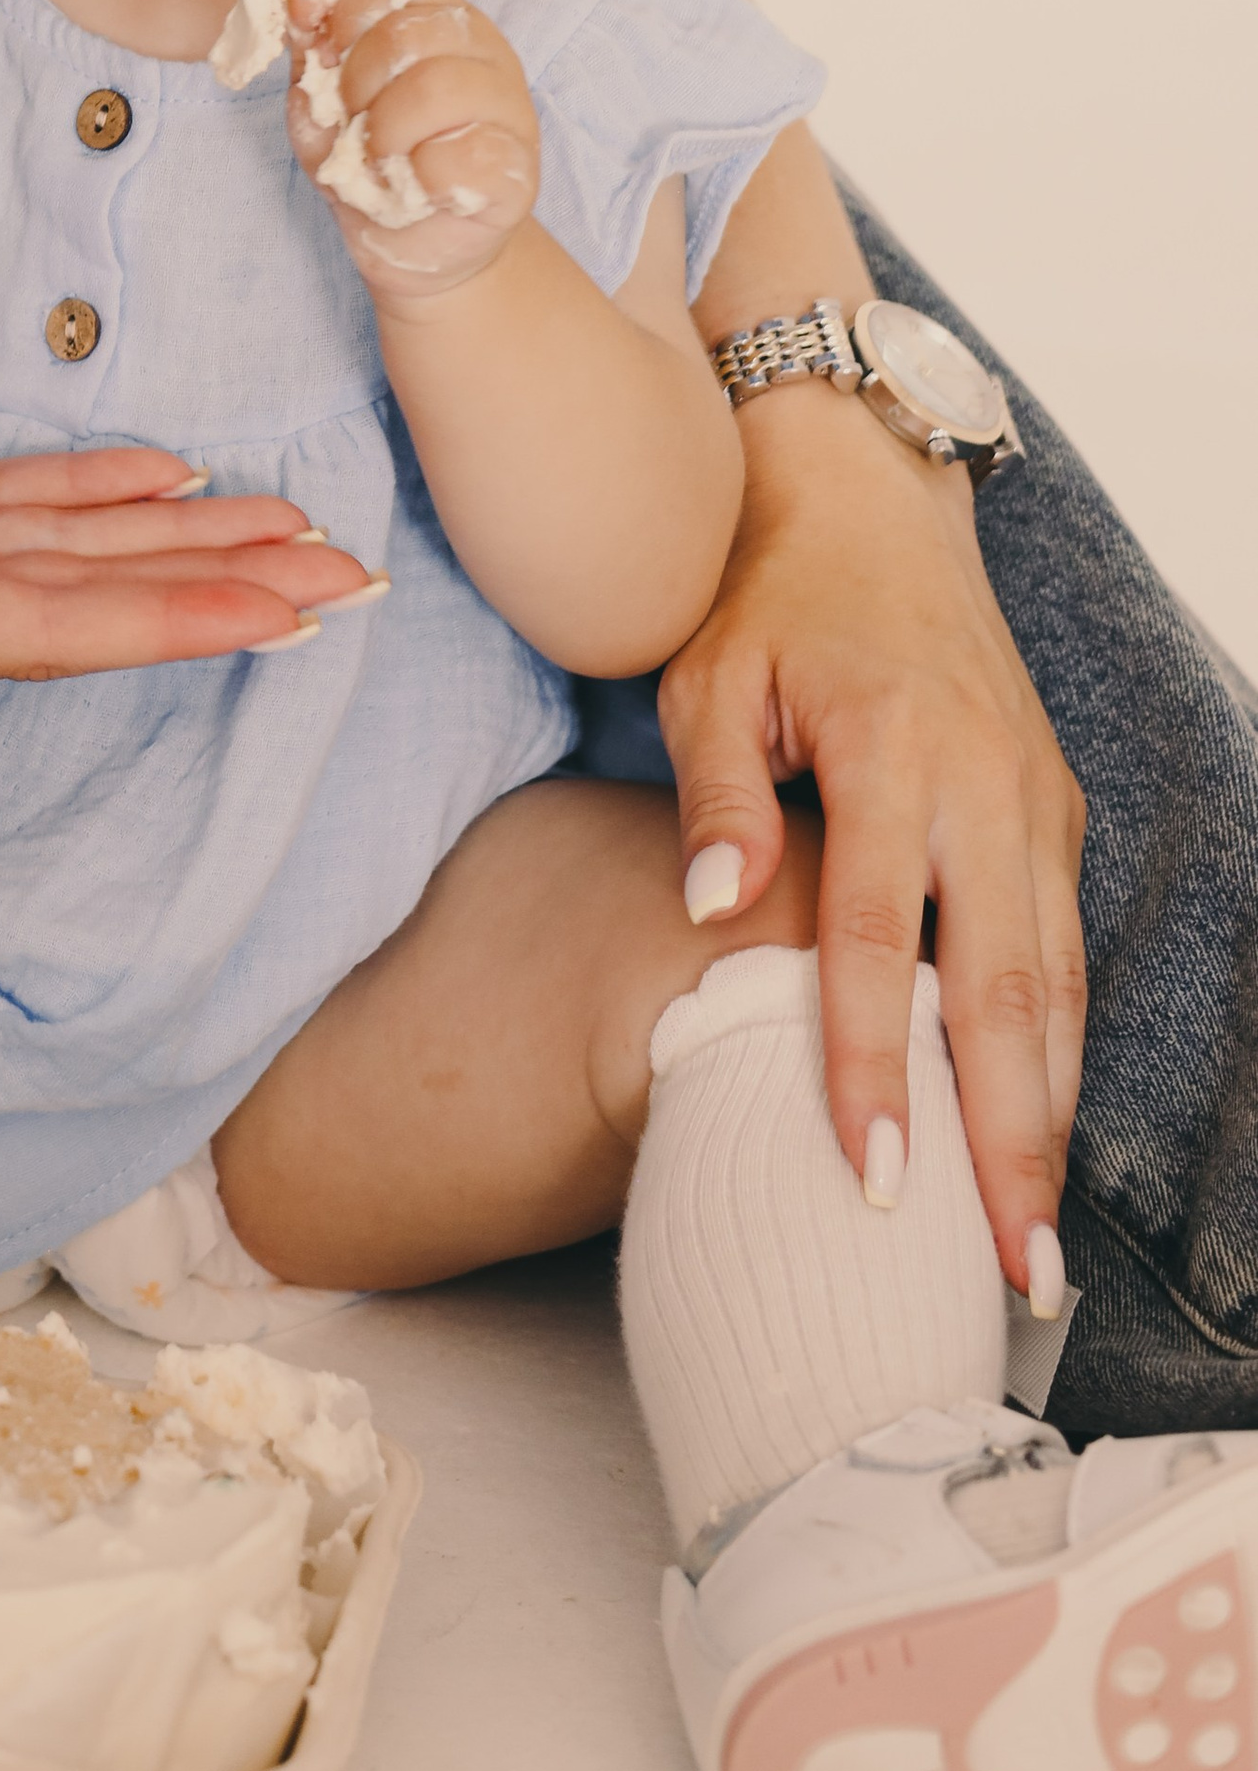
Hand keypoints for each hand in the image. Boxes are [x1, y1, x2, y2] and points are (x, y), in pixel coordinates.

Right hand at [0, 419, 380, 681]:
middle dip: (225, 589)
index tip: (295, 613)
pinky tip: (155, 476)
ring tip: (293, 531)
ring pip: (66, 551)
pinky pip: (1, 507)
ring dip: (179, 544)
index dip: (182, 616)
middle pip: (95, 599)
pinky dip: (85, 492)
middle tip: (357, 578)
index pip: (62, 625)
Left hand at [283, 0, 540, 299]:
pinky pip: (467, 155)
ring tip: (380, 157)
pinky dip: (421, 174)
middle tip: (354, 122)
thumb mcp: (323, 93)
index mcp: (439, 16)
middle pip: (408, 33)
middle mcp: (483, 50)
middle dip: (356, 84)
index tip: (325, 56)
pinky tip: (415, 185)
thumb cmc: (368, 159)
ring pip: (438, 87)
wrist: (406, 243)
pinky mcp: (517, 171)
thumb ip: (314, 33)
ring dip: (386, 131)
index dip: (346, 13)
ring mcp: (508, 108)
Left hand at [656, 381, 1086, 1292]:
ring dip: (1049, 1119)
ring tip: (1033, 1247)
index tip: (872, 1177)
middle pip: (1007, 990)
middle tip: (1009, 1275)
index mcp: (893, 746)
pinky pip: (1063, 951)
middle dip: (1011, 1142)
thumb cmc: (765, 593)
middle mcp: (985, 780)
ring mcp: (1033, 797)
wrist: (864, 495)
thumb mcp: (708, 672)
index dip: (872, 1062)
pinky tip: (1037, 1139)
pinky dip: (1058, 1054)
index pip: (879, 937)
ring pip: (1058, 986)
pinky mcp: (1050, 807)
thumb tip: (712, 917)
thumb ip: (716, 796)